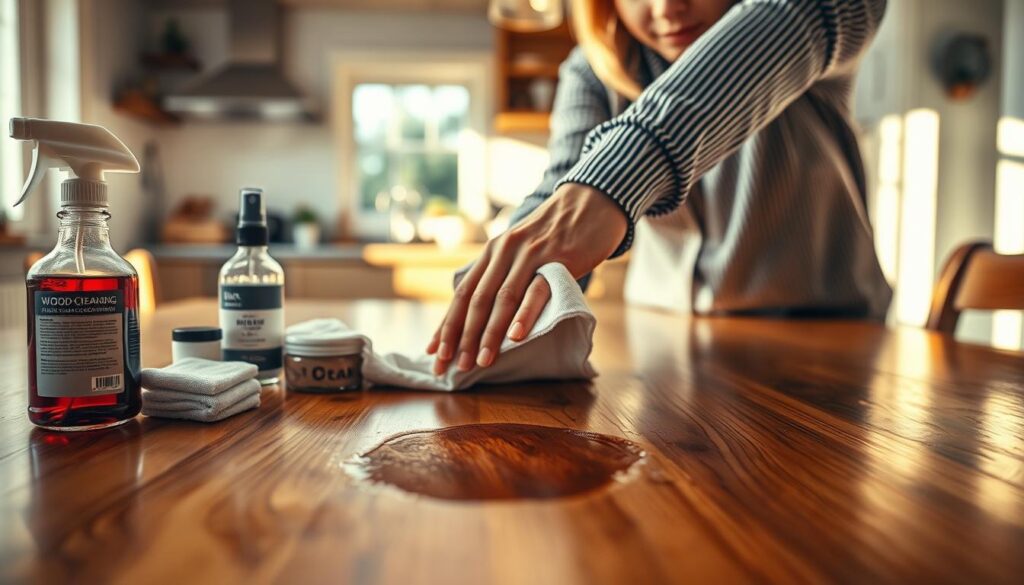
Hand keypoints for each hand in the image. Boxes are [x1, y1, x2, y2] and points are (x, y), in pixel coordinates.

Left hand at [426, 183, 626, 373]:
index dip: (447, 325)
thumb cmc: (557, 233)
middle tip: (452, 367)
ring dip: (489, 333)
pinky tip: (516, 336)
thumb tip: (484, 311)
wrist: (592, 201)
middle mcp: (504, 251)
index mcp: (492, 252)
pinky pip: (537, 289)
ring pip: (502, 298)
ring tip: (480, 361)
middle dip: (461, 337)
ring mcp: (529, 254)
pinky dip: (524, 314)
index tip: (433, 354)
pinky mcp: (557, 258)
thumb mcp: (521, 249)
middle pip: (475, 300)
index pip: (462, 293)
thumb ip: (503, 273)